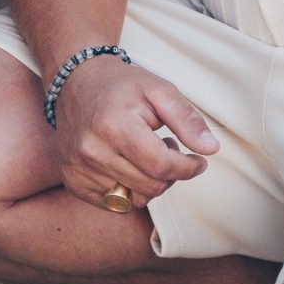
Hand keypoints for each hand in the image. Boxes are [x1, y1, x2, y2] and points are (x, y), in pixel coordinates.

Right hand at [51, 56, 215, 212]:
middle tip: (168, 149)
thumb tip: (211, 149)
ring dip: (148, 183)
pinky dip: (127, 190)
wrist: (76, 80)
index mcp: (114, 127)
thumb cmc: (122, 85)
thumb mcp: (159, 90)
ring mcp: (78, 168)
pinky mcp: (72, 179)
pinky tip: (126, 164)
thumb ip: (187, 118)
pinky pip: (112, 203)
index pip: (162, 166)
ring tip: (146, 155)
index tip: (199, 161)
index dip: (188, 168)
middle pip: (150, 187)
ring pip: (133, 199)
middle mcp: (92, 151)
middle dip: (169, 174)